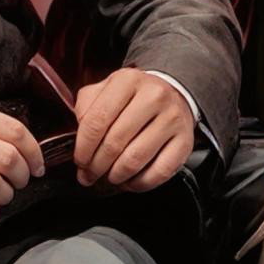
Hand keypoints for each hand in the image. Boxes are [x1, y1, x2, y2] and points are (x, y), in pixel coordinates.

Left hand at [74, 70, 195, 191]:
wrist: (173, 94)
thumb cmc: (133, 97)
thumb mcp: (106, 90)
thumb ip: (87, 107)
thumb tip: (78, 136)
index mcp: (128, 80)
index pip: (98, 119)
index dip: (84, 146)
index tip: (79, 160)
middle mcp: (153, 96)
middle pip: (115, 142)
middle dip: (96, 165)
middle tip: (88, 175)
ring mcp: (172, 119)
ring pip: (135, 159)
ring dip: (116, 176)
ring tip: (108, 177)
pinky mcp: (184, 142)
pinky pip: (158, 172)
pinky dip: (139, 183)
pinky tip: (130, 180)